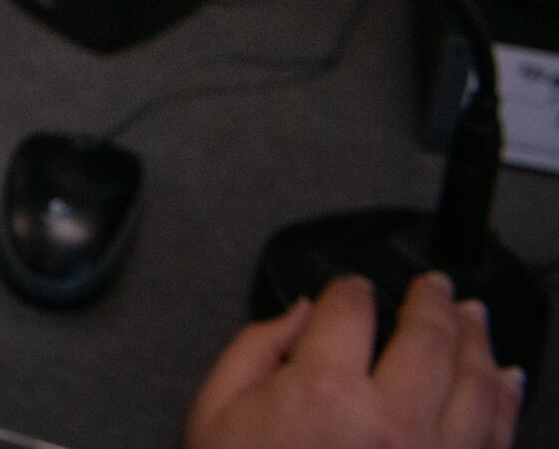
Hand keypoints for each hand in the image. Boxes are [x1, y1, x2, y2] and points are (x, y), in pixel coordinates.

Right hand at [186, 272, 524, 448]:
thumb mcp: (215, 416)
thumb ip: (253, 351)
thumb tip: (297, 315)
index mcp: (322, 392)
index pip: (350, 311)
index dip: (350, 289)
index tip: (351, 288)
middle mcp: (391, 421)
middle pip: (427, 336)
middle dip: (430, 300)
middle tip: (434, 286)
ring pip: (476, 381)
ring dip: (477, 340)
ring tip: (474, 317)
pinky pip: (497, 435)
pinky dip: (506, 399)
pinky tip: (506, 378)